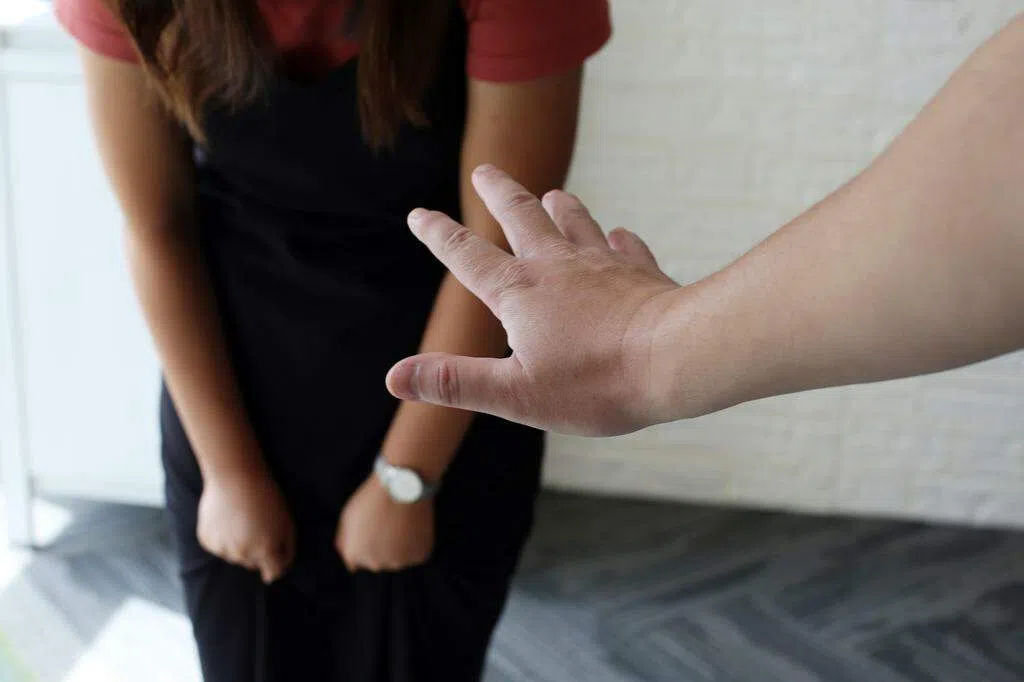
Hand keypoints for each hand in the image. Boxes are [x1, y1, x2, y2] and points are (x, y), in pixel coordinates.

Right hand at [197, 466, 295, 583]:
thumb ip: (286, 550)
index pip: (273, 573)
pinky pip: (219, 547)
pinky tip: (227, 519)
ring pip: (235, 556)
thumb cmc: (266, 497)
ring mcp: (222, 549)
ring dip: (240, 544)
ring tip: (242, 520)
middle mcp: (243, 554)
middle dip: (259, 551)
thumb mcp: (287, 522)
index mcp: (266, 550)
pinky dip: (223, 538)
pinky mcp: (207, 540)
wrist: (234, 476)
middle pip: (254, 564)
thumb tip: (277, 573)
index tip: (277, 554)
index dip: (278, 565)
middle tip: (258, 526)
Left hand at [335, 476, 434, 572]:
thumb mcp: (348, 517)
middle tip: (388, 522)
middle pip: (378, 562)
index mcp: (353, 554)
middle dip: (381, 547)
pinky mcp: (418, 556)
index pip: (356, 561)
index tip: (372, 527)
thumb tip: (351, 565)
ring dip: (400, 546)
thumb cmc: (374, 497)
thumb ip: (345, 542)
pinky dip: (416, 542)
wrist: (402, 484)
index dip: (364, 543)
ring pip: (398, 558)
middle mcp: (374, 564)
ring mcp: (398, 562)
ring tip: (401, 521)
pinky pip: (415, 553)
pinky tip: (413, 524)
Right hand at [386, 165, 679, 435]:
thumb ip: (455, 382)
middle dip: (499, 193)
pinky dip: (617, 239)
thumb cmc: (596, 382)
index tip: (419, 213)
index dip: (439, 235)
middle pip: (521, 216)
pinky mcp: (640, 272)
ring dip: (559, 206)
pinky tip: (618, 237)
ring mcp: (602, 264)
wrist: (676, 358)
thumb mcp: (516, 394)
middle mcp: (557, 266)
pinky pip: (625, 246)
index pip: (467, 256)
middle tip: (485, 171)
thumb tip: (394, 377)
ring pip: (575, 221)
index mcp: (519, 293)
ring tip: (552, 195)